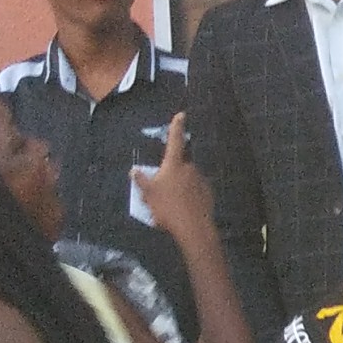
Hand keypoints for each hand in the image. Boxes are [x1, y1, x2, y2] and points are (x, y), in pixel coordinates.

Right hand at [131, 113, 215, 246]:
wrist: (193, 227)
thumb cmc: (167, 207)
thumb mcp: (148, 194)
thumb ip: (141, 180)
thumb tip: (135, 170)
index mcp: (174, 165)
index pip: (175, 141)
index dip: (176, 127)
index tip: (181, 115)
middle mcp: (190, 168)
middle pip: (179, 165)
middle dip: (172, 174)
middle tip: (163, 191)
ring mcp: (201, 180)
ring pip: (188, 179)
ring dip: (180, 187)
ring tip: (171, 205)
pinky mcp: (208, 193)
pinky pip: (195, 191)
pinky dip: (189, 196)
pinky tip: (183, 209)